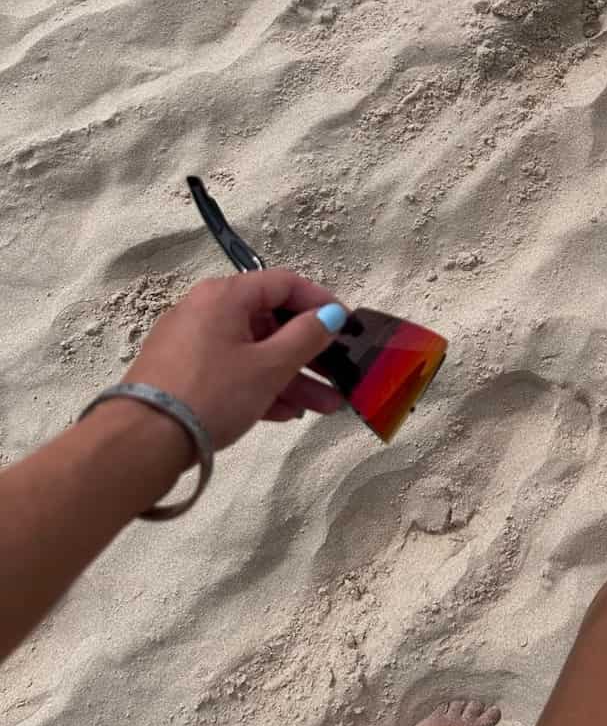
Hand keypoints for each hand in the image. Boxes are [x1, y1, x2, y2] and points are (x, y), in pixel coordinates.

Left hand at [120, 270, 346, 451]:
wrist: (141, 442)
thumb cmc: (212, 393)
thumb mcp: (269, 366)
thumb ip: (307, 337)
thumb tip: (331, 314)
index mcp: (225, 296)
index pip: (284, 283)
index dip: (321, 302)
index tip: (348, 326)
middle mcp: (206, 310)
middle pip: (270, 323)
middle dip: (310, 354)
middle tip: (340, 375)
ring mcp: (191, 343)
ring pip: (253, 352)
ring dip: (291, 377)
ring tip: (325, 407)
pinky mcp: (182, 373)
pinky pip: (231, 370)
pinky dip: (259, 386)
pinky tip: (286, 414)